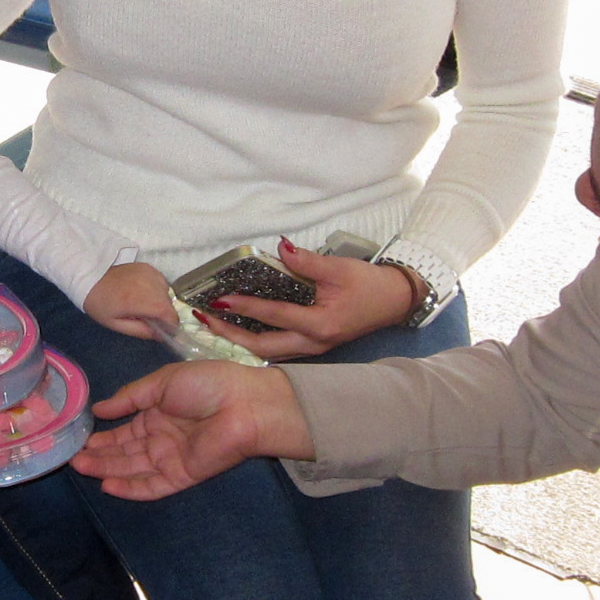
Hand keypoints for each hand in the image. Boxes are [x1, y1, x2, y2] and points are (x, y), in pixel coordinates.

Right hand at [73, 361, 311, 499]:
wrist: (245, 404)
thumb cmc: (207, 384)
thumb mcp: (163, 381)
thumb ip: (130, 397)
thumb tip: (99, 408)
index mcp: (160, 411)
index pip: (126, 427)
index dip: (104, 433)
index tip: (80, 436)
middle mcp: (163, 436)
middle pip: (125, 450)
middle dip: (100, 454)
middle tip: (72, 456)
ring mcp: (172, 457)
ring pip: (133, 468)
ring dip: (107, 469)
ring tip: (80, 466)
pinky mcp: (182, 476)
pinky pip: (152, 485)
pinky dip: (130, 487)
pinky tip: (107, 484)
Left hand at [84, 262, 179, 338]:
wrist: (90, 277)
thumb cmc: (101, 304)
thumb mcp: (116, 324)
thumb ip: (141, 331)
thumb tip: (161, 336)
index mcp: (141, 300)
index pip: (169, 314)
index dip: (170, 325)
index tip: (163, 330)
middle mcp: (150, 284)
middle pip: (169, 304)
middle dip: (162, 314)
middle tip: (146, 316)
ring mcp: (151, 273)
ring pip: (167, 293)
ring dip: (160, 301)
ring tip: (142, 303)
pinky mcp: (149, 267)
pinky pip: (161, 282)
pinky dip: (156, 289)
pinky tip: (141, 291)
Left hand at [189, 241, 417, 360]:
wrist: (395, 302)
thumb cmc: (369, 284)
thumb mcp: (339, 268)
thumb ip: (307, 261)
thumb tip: (281, 248)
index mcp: (319, 325)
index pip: (273, 316)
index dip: (244, 308)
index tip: (218, 301)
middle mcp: (313, 344)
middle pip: (262, 346)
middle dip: (229, 335)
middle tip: (204, 319)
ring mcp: (313, 349)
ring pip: (268, 351)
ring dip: (239, 340)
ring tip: (214, 325)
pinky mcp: (313, 346)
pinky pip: (278, 348)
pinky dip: (255, 341)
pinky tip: (240, 331)